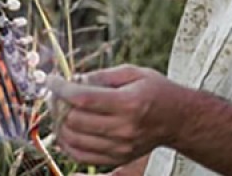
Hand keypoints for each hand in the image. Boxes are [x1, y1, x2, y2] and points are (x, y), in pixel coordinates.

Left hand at [46, 66, 181, 167]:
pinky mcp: (117, 158)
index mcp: (129, 103)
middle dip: (58, 105)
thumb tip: (74, 80)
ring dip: (59, 124)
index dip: (61, 89)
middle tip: (56, 95)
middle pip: (75, 120)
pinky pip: (80, 156)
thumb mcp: (135, 73)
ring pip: (73, 140)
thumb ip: (104, 75)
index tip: (52, 81)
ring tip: (60, 111)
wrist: (179, 120)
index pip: (83, 98)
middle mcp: (124, 128)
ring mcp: (120, 147)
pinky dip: (66, 144)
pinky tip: (65, 131)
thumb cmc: (157, 91)